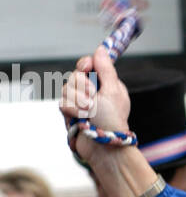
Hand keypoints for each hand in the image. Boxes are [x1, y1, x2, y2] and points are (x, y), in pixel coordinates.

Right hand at [60, 46, 131, 160]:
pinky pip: (63, 102)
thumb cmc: (112, 120)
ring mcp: (80, 102)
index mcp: (107, 83)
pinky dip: (71, 110)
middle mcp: (93, 91)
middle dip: (82, 86)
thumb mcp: (113, 91)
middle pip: (75, 75)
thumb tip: (101, 49)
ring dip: (77, 100)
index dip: (85, 64)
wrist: (102, 147)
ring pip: (66, 88)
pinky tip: (80, 118)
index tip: (86, 68)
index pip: (89, 64)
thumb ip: (106, 69)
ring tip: (88, 112)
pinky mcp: (70, 113)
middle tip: (92, 98)